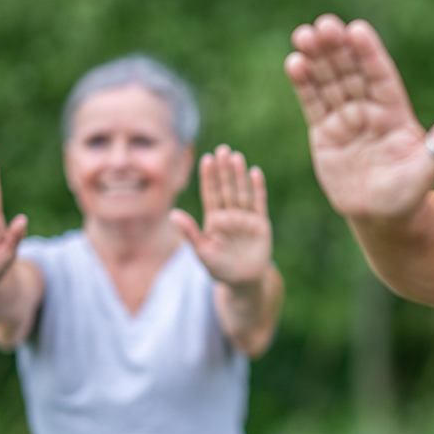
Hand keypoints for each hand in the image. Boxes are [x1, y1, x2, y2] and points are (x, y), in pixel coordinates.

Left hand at [171, 144, 272, 288]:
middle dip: (223, 170)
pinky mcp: (261, 224)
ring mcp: (245, 219)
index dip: (208, 177)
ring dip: (239, 175)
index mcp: (213, 220)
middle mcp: (229, 215)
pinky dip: (258, 188)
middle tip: (222, 150)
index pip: (210, 194)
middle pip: (226, 188)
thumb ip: (190, 232)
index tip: (206, 159)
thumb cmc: (220, 269)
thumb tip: (173, 213)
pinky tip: (255, 172)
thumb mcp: (202, 252)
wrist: (243, 283)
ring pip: (241, 192)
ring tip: (236, 157)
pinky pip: (259, 203)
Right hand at [284, 14, 433, 220]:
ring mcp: (346, 119)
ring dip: (317, 59)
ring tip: (303, 35)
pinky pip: (313, 103)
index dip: (369, 54)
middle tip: (324, 25)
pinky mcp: (324, 132)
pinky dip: (304, 83)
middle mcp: (370, 110)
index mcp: (395, 112)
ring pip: (330, 82)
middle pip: (352, 72)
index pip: (381, 76)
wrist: (381, 218)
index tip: (357, 30)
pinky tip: (294, 62)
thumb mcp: (430, 165)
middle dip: (338, 49)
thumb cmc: (409, 194)